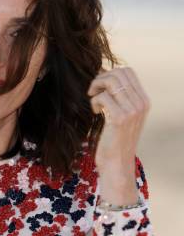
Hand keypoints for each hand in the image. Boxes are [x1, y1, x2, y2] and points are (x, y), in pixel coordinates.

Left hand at [87, 66, 150, 203]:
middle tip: (93, 91)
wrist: (116, 164)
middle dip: (101, 77)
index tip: (100, 86)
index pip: (128, 71)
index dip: (110, 73)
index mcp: (143, 101)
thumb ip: (119, 98)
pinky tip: (96, 112)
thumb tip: (103, 74)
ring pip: (111, 81)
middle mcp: (141, 104)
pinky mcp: (119, 118)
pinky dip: (94, 101)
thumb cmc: (115, 140)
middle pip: (119, 73)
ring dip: (97, 86)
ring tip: (93, 99)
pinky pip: (102, 96)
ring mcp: (132, 111)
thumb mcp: (122, 116)